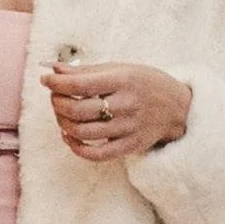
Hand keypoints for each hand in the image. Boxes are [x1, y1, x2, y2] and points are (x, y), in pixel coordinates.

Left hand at [45, 60, 191, 159]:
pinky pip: (96, 154)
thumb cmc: (145, 84)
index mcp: (123, 80)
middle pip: (77, 109)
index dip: (56, 83)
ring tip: (62, 114)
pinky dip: (76, 147)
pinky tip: (70, 137)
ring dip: (63, 123)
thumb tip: (54, 69)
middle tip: (55, 97)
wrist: (178, 108)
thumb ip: (86, 71)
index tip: (46, 80)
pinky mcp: (130, 146)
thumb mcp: (120, 69)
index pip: (79, 84)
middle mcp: (126, 104)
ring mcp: (128, 128)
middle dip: (57, 103)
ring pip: (82, 132)